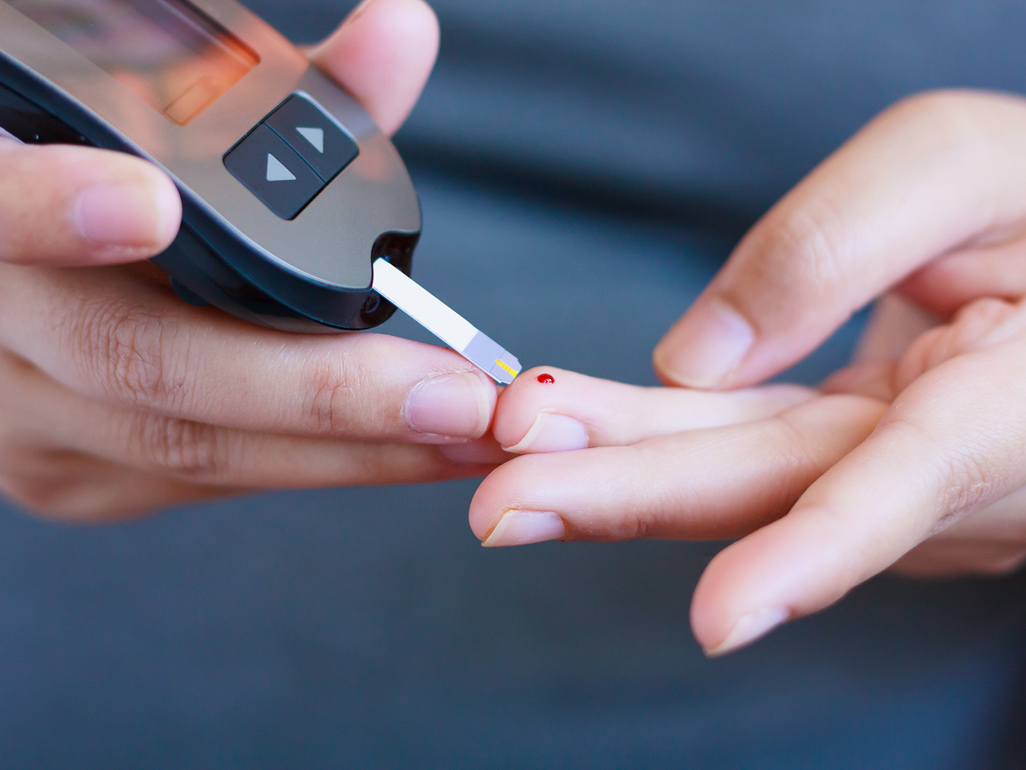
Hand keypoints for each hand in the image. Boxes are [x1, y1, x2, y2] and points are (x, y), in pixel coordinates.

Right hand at [0, 0, 500, 521]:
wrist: (27, 294)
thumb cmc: (106, 185)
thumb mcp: (161, 126)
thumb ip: (282, 90)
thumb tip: (404, 32)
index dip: (48, 206)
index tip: (150, 204)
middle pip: (143, 364)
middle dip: (319, 390)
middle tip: (453, 395)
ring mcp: (27, 418)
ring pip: (189, 447)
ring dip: (349, 450)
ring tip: (470, 431)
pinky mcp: (72, 474)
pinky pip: (207, 475)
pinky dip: (317, 462)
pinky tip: (410, 450)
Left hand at [469, 90, 1025, 654]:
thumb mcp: (961, 169)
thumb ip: (829, 248)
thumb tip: (693, 357)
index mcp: (1020, 401)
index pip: (916, 482)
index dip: (815, 552)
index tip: (722, 617)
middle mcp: (966, 472)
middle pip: (781, 489)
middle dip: (632, 493)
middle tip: (504, 497)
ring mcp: (907, 488)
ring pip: (747, 480)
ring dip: (619, 467)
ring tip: (509, 448)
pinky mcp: (860, 472)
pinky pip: (750, 459)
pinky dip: (653, 441)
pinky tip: (565, 429)